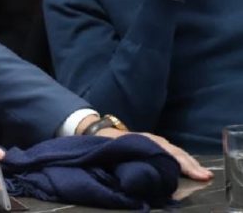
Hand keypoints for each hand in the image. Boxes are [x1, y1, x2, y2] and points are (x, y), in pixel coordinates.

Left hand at [94, 128, 212, 180]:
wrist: (101, 131)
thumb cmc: (107, 143)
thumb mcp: (117, 151)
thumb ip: (131, 159)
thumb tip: (143, 173)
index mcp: (144, 141)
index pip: (168, 153)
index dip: (182, 164)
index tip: (196, 174)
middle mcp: (152, 140)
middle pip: (175, 152)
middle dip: (191, 164)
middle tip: (206, 176)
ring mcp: (154, 140)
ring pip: (176, 151)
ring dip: (190, 163)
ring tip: (204, 174)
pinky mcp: (155, 144)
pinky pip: (172, 152)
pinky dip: (183, 160)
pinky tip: (192, 169)